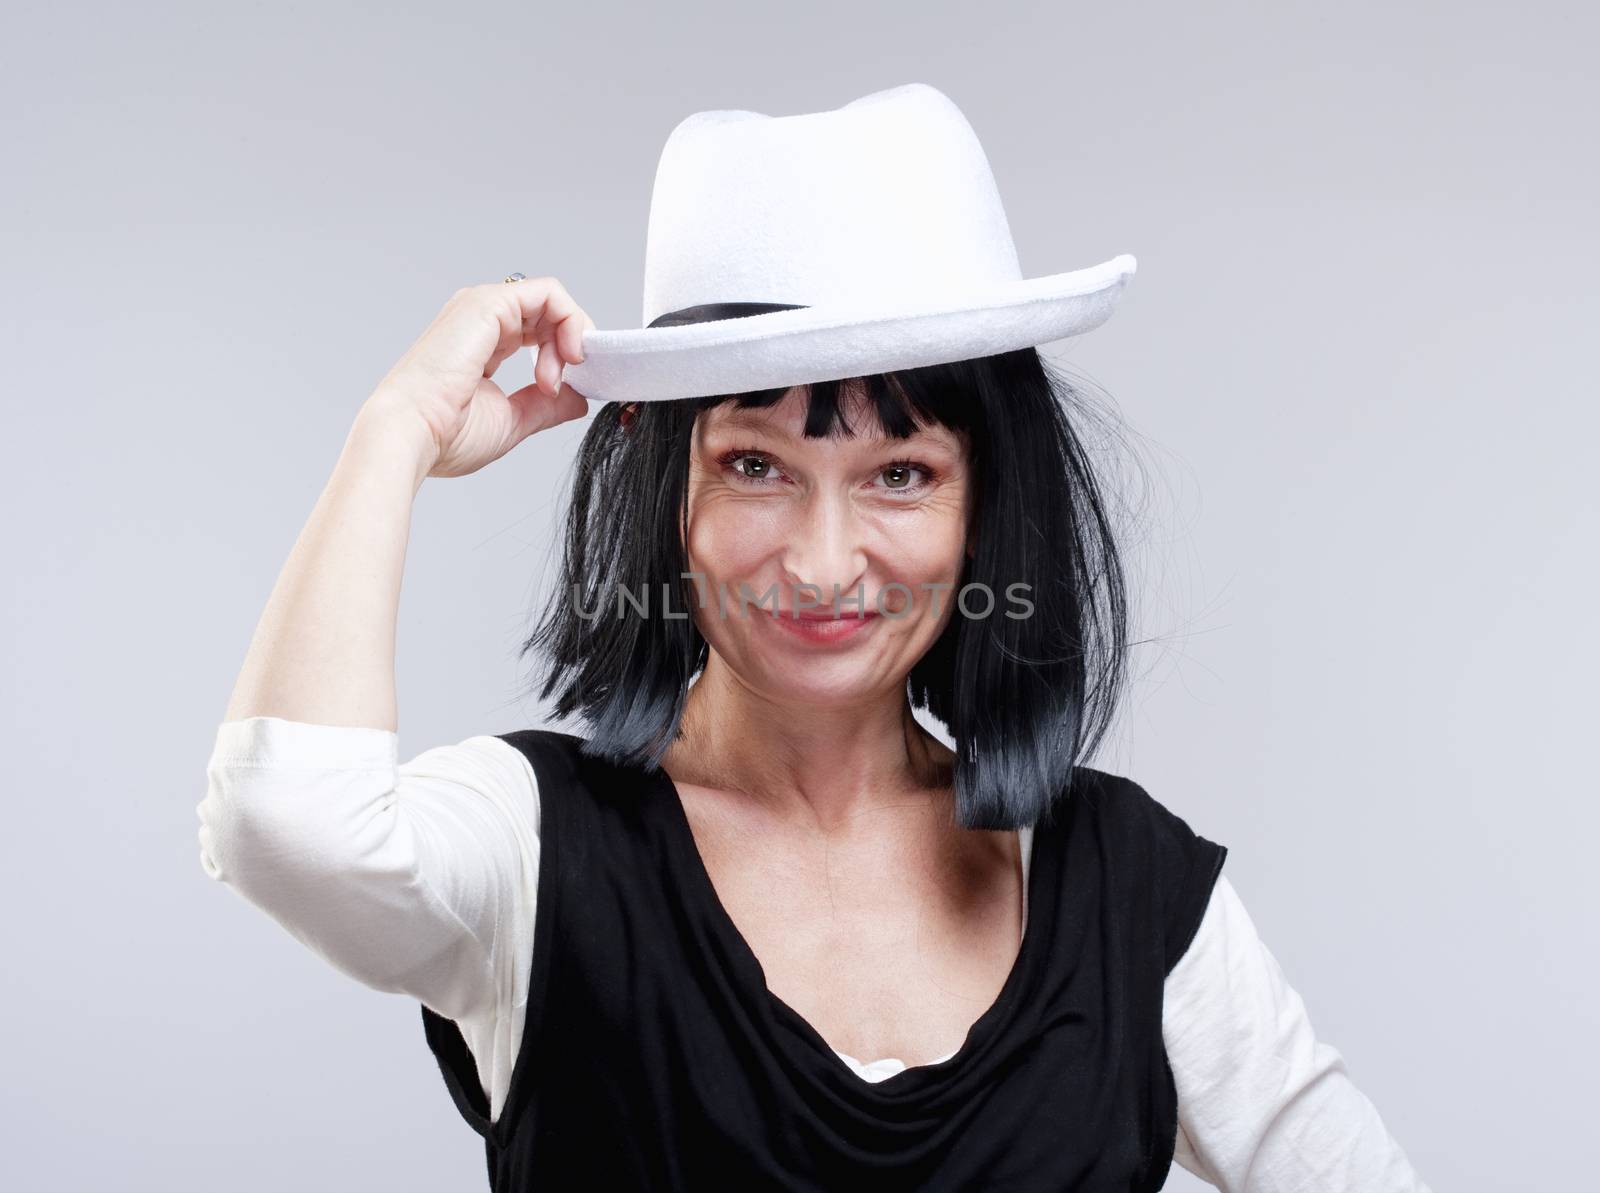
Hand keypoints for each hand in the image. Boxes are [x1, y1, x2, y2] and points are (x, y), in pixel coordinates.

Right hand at [359, 276, 593, 478]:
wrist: (411, 434)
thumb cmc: (444, 434)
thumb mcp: (511, 421)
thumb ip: (545, 407)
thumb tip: (577, 399)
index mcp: (482, 344)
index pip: (537, 332)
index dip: (562, 357)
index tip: (565, 391)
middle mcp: (481, 320)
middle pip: (547, 314)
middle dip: (570, 348)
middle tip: (563, 387)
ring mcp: (483, 308)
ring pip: (551, 301)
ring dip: (569, 339)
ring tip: (552, 381)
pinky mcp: (489, 304)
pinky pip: (548, 293)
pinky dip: (570, 322)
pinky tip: (565, 356)